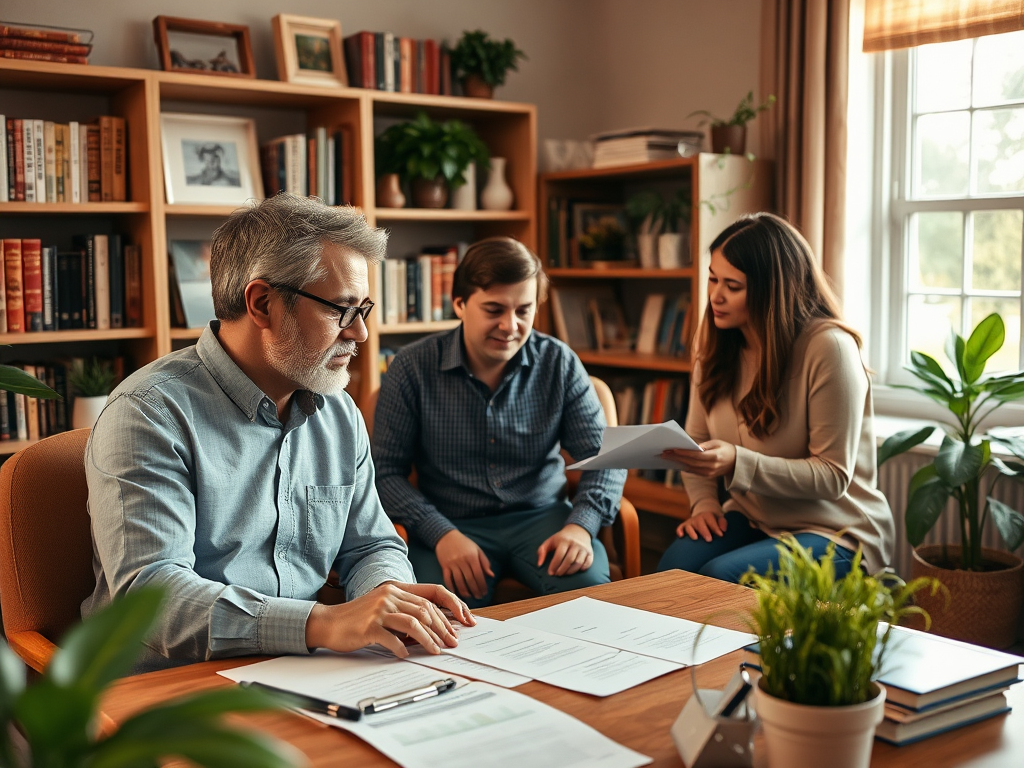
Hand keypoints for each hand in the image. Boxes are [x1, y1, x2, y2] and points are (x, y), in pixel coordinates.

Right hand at [304, 581, 473, 657]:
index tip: (454, 630)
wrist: (328, 623)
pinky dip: (402, 648)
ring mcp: (379, 610)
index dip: (444, 615)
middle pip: (424, 611)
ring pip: (413, 624)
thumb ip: (403, 611)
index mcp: (394, 589)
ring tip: (436, 651)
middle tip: (451, 643)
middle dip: (442, 629)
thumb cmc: (357, 619)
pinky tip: (406, 655)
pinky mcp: (369, 627)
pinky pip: (392, 639)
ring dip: (428, 640)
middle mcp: (388, 595)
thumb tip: (430, 628)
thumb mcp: (382, 608)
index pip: (428, 599)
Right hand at [435, 530, 494, 599]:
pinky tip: (456, 592)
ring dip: (464, 591)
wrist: (446, 536)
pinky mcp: (444, 566)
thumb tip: (491, 575)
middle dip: (475, 590)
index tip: (485, 592)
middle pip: (469, 580)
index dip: (482, 585)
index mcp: (472, 557)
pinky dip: (452, 587)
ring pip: (459, 581)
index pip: (478, 574)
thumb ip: (485, 562)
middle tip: (479, 597)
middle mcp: (462, 561)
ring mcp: (452, 564)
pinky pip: (448, 579)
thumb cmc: (464, 543)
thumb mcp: (477, 549)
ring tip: (469, 596)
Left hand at [536, 524, 593, 575]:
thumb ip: (542, 551)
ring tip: (564, 573)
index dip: (554, 566)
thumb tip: (539, 564)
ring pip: (578, 563)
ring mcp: (584, 548)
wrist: (578, 530)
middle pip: (569, 560)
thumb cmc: (561, 538)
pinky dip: (582, 569)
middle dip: (562, 570)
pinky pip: (588, 563)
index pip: (559, 556)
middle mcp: (575, 544)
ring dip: (570, 571)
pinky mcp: (590, 552)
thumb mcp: (550, 541)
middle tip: (557, 574)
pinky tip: (575, 570)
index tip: (550, 573)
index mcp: (564, 540)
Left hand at [662, 439, 736, 478]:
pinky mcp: (707, 475)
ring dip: (677, 462)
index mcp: (715, 457)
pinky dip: (683, 466)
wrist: (737, 462)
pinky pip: (693, 471)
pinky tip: (675, 462)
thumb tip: (693, 447)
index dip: (683, 453)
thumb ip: (705, 445)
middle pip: (690, 462)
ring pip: (690, 468)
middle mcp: (711, 467)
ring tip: (666, 457)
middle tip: (664, 453)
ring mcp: (709, 473)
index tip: (672, 449)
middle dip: (676, 457)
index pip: (695, 455)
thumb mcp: (717, 442)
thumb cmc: (726, 448)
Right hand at [676, 510, 728, 541]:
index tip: (721, 535)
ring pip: (689, 526)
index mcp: (707, 515)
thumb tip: (723, 530)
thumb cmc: (713, 521)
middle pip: (699, 523)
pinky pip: (680, 528)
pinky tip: (681, 536)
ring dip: (691, 532)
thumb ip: (722, 523)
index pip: (710, 520)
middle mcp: (697, 518)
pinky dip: (679, 531)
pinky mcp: (684, 526)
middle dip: (704, 531)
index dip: (715, 527)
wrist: (704, 516)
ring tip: (696, 538)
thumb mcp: (719, 518)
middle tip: (709, 539)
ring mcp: (690, 522)